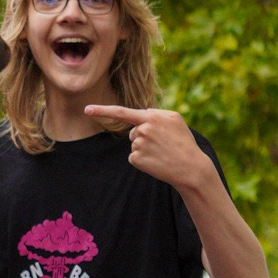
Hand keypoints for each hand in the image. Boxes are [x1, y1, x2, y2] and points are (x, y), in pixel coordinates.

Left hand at [82, 104, 211, 191]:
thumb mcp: (175, 119)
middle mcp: (142, 129)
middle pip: (133, 131)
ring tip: (162, 153)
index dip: (102, 110)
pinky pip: (134, 156)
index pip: (122, 112)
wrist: (190, 168)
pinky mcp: (136, 159)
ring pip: (134, 144)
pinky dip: (144, 160)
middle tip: (163, 144)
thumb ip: (155, 112)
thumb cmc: (184, 142)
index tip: (86, 110)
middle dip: (144, 136)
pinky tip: (156, 161)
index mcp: (151, 117)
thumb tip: (142, 113)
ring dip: (145, 148)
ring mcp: (138, 145)